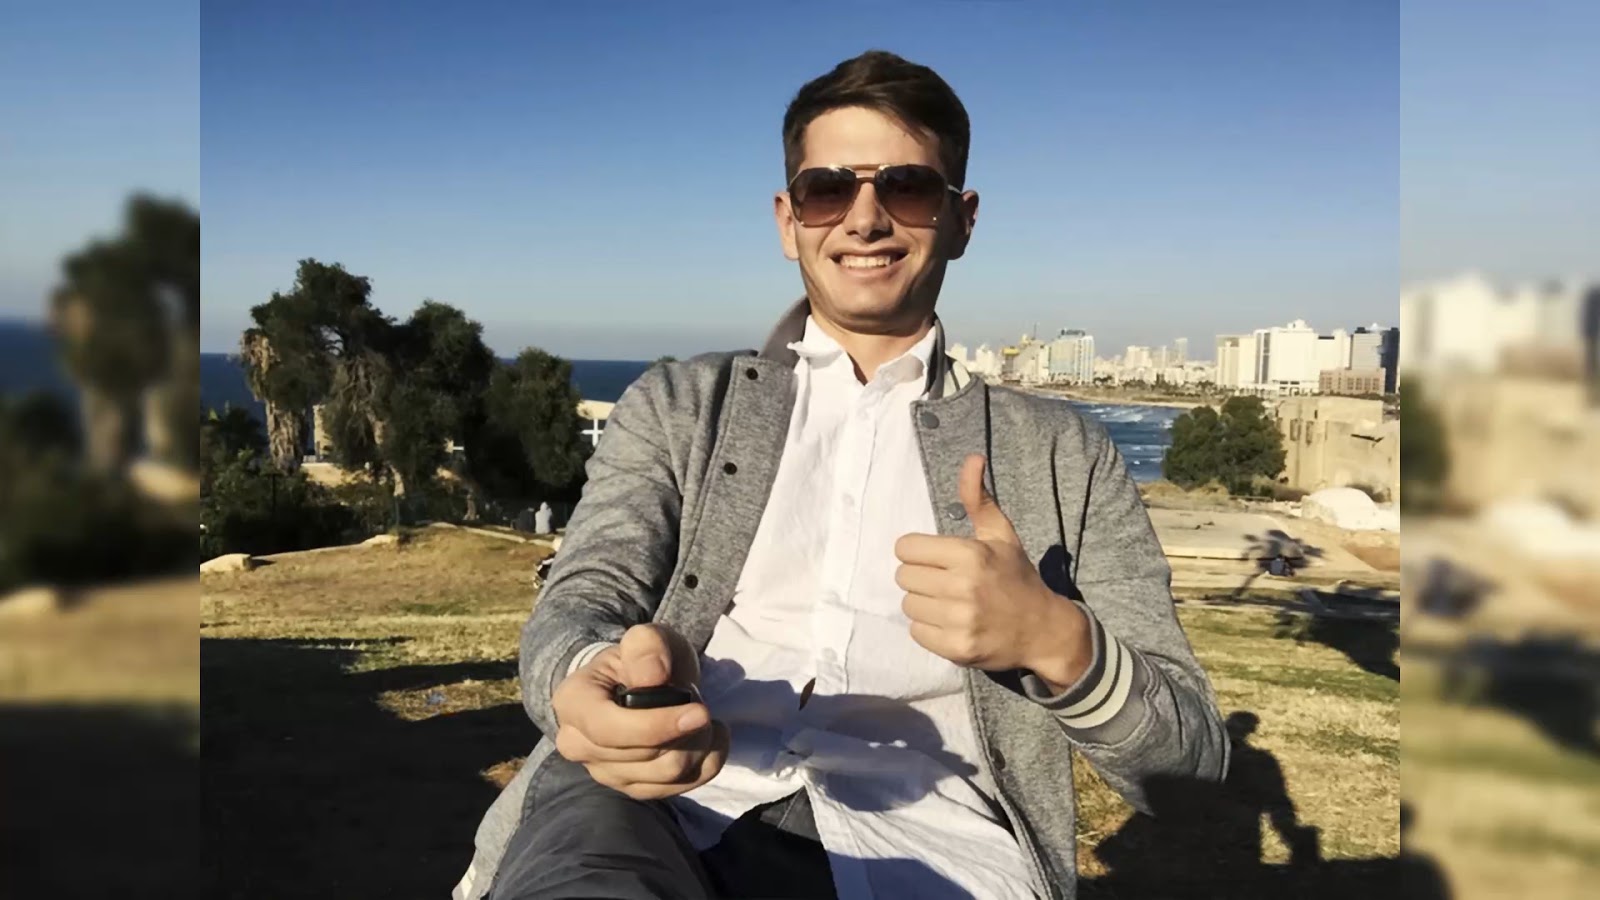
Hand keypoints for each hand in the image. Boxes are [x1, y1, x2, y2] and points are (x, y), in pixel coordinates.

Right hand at [551, 623, 729, 799]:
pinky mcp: (632, 789)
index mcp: (573, 703)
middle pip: (646, 757)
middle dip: (685, 729)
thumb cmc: (639, 660)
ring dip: (699, 745)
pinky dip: (706, 763)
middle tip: (696, 700)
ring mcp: (604, 773)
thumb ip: (647, 647)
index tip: (700, 712)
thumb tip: (653, 676)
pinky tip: (708, 739)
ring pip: (666, 775)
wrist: (636, 684)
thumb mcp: (646, 639)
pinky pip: (680, 788)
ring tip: (700, 717)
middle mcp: (579, 746)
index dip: (656, 726)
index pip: (609, 730)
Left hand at [894, 454, 1091, 689]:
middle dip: (920, 577)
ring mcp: (960, 621)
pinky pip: (916, 632)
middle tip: (943, 581)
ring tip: (949, 603)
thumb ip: (977, 498)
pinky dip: (929, 628)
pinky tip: (951, 622)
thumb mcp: (1000, 534)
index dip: (918, 552)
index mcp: (970, 554)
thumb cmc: (1016, 576)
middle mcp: (964, 587)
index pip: (906, 548)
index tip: (937, 559)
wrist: (1043, 629)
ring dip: (923, 603)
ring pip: (908, 605)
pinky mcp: (957, 648)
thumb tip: (972, 458)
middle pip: (903, 577)